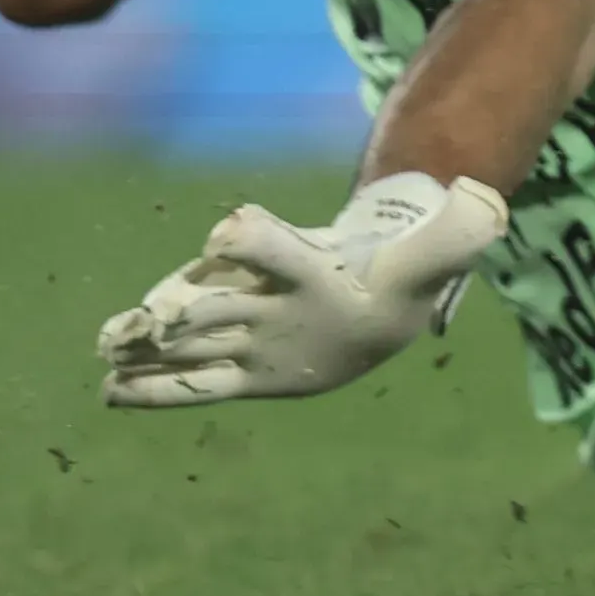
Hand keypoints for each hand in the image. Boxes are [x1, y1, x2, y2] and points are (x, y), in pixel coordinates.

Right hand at [97, 174, 509, 407]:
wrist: (382, 292)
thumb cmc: (402, 271)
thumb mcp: (441, 253)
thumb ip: (463, 229)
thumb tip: (488, 200)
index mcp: (303, 266)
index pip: (268, 245)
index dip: (250, 238)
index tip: (226, 238)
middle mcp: (264, 297)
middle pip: (213, 299)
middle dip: (176, 306)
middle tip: (140, 319)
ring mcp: (248, 334)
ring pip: (191, 341)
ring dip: (148, 346)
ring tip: (106, 351)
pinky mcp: (247, 374)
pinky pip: (196, 385)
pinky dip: (154, 390)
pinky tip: (111, 394)